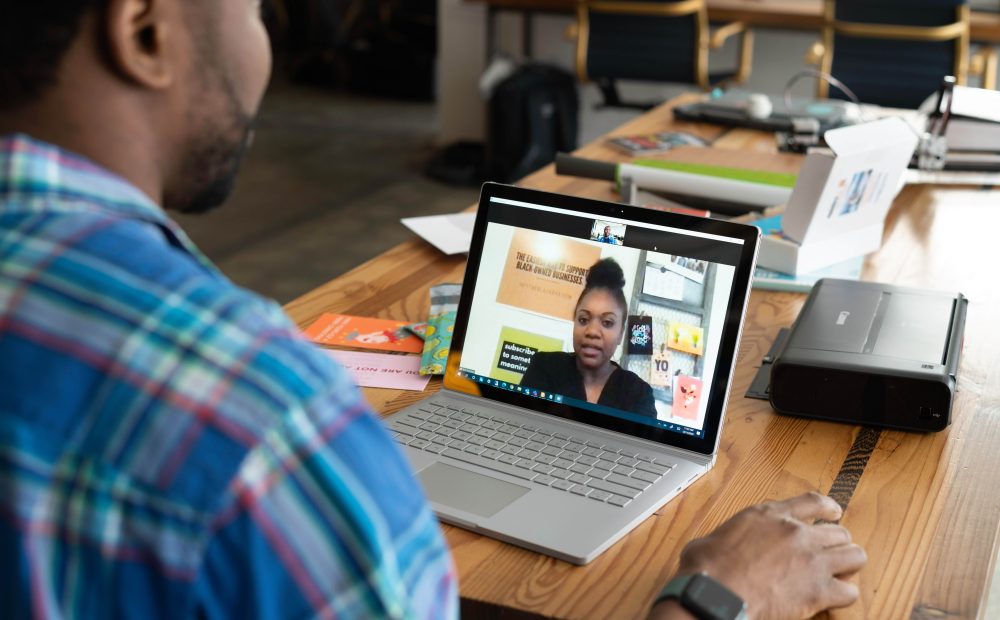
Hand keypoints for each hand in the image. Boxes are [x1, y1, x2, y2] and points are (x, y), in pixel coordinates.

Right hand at [650, 492, 866, 619]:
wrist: (716, 593)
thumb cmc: (709, 567)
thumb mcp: (719, 535)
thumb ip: (736, 534)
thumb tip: (726, 545)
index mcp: (770, 515)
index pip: (812, 502)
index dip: (829, 507)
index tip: (834, 513)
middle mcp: (796, 533)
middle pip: (839, 531)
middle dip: (836, 543)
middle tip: (830, 553)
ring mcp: (812, 561)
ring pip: (854, 556)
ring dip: (848, 564)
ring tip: (840, 573)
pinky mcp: (818, 591)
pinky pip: (849, 591)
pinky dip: (844, 595)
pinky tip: (835, 597)